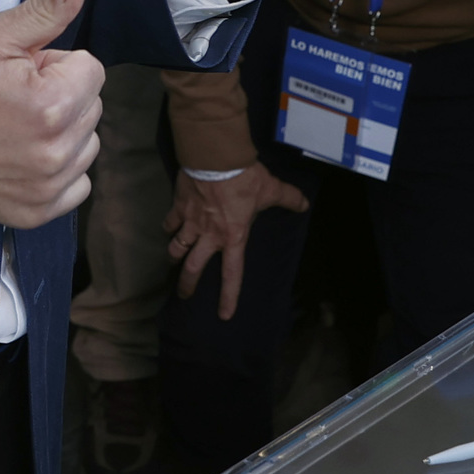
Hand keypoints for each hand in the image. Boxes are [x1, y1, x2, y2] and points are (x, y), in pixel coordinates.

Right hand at [0, 0, 104, 228]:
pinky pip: (78, 184)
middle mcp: (57, 151)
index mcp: (52, 104)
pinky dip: (57, 170)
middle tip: (14, 99)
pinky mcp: (38, 212)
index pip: (91, 69)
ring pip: (87, 143)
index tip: (20, 74)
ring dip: (62, 132)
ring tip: (16, 127)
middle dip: (60, 96)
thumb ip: (47, 7)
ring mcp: (48, 187)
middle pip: (92, 106)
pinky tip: (22, 157)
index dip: (54, 65)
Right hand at [166, 160, 307, 319]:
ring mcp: (191, 222)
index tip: (224, 315)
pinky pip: (169, 223)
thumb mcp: (271, 189)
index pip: (232, 274)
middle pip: (193, 268)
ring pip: (176, 248)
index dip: (228, 296)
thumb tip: (305, 204)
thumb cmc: (245, 178)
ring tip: (174, 260)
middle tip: (184, 295)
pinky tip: (168, 228)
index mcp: (233, 237)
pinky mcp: (178, 207)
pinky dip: (168, 227)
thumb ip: (289, 198)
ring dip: (174, 256)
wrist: (216, 157)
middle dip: (187, 285)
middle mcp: (209, 236)